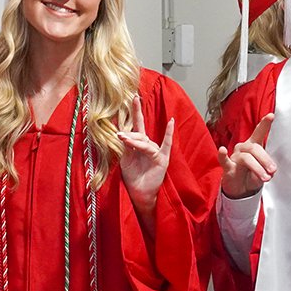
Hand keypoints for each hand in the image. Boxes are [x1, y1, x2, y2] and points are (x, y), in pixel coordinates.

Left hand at [118, 96, 173, 224]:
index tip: (133, 96)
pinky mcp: (162, 160)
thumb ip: (125, 146)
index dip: (135, 111)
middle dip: (129, 134)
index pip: (137, 125)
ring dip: (133, 140)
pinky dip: (168, 134)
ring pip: (144, 141)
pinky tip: (170, 122)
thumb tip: (120, 133)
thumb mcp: (125, 159)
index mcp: (138, 144)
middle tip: (119, 135)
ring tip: (123, 139)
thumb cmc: (132, 176)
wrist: (138, 193)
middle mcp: (148, 145)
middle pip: (139, 133)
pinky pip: (165, 145)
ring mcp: (156, 152)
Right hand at [218, 114, 275, 198]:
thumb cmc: (251, 175)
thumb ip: (266, 170)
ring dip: (258, 168)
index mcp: (253, 146)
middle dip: (265, 160)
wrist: (240, 189)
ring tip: (265, 178)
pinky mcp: (227, 167)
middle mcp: (243, 148)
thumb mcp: (263, 172)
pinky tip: (222, 150)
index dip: (264, 124)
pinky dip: (222, 155)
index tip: (270, 115)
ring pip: (246, 158)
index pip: (258, 133)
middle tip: (273, 171)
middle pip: (254, 148)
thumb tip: (270, 172)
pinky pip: (224, 160)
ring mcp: (234, 156)